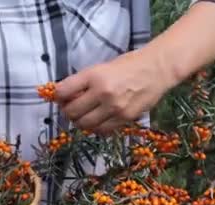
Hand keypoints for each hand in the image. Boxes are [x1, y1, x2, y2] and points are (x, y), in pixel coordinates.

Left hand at [56, 50, 176, 134]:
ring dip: (80, 122)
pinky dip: (96, 127)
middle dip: (68, 111)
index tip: (61, 97)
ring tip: (85, 115)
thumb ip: (84, 82)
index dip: (58, 96)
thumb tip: (64, 96)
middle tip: (72, 108)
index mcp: (94, 75)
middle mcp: (102, 92)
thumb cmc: (128, 65)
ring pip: (85, 124)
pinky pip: (102, 130)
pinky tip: (98, 120)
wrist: (157, 69)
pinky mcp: (124, 119)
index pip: (62, 92)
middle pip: (72, 112)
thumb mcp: (102, 67)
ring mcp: (114, 108)